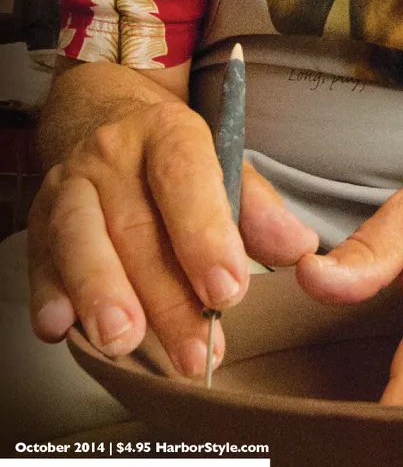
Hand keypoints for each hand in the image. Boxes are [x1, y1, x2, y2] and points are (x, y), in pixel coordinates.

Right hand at [27, 100, 318, 375]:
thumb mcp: (225, 166)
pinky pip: (40, 258)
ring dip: (101, 294)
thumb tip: (298, 248)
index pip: (184, 177)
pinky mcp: (40, 220)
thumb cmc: (175, 159)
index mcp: (168, 133)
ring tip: (123, 341)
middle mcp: (112, 155)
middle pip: (137, 226)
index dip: (205, 235)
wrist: (104, 116)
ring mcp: (70, 186)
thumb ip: (259, 210)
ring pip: (80, 238)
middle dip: (167, 296)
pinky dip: (48, 295)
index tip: (228, 290)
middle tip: (196, 350)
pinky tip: (61, 327)